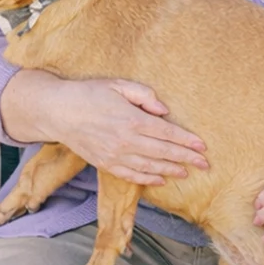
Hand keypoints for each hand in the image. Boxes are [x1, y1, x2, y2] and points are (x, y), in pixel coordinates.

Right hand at [11, 73, 207, 186]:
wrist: (58, 112)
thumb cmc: (89, 94)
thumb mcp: (118, 84)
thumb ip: (144, 95)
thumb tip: (163, 110)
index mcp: (132, 119)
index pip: (167, 133)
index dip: (187, 141)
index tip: (202, 147)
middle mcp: (126, 141)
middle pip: (163, 152)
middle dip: (186, 159)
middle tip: (205, 165)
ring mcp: (115, 155)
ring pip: (150, 167)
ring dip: (171, 170)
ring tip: (187, 173)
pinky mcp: (105, 164)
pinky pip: (131, 175)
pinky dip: (148, 179)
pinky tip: (160, 179)